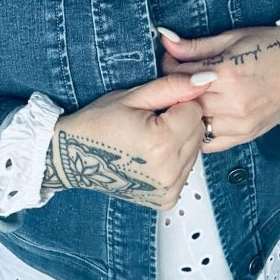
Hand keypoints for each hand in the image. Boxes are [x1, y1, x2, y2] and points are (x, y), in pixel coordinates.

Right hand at [42, 71, 215, 209]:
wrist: (74, 157)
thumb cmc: (98, 124)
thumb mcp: (133, 96)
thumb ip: (173, 87)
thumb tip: (205, 80)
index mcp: (161, 142)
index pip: (195, 110)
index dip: (176, 103)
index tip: (154, 108)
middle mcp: (169, 170)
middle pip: (198, 130)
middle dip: (180, 121)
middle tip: (150, 122)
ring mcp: (168, 188)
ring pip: (194, 150)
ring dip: (178, 140)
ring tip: (148, 139)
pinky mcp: (167, 199)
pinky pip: (186, 169)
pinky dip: (173, 160)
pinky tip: (150, 156)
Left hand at [158, 25, 279, 152]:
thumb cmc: (270, 47)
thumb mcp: (231, 39)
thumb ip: (195, 46)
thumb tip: (165, 40)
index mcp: (228, 73)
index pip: (180, 75)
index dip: (170, 65)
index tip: (172, 59)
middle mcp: (233, 102)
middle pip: (185, 100)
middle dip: (176, 88)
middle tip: (178, 77)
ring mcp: (241, 123)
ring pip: (194, 123)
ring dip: (187, 111)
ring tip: (190, 96)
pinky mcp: (246, 135)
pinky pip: (210, 143)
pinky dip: (200, 131)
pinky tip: (201, 116)